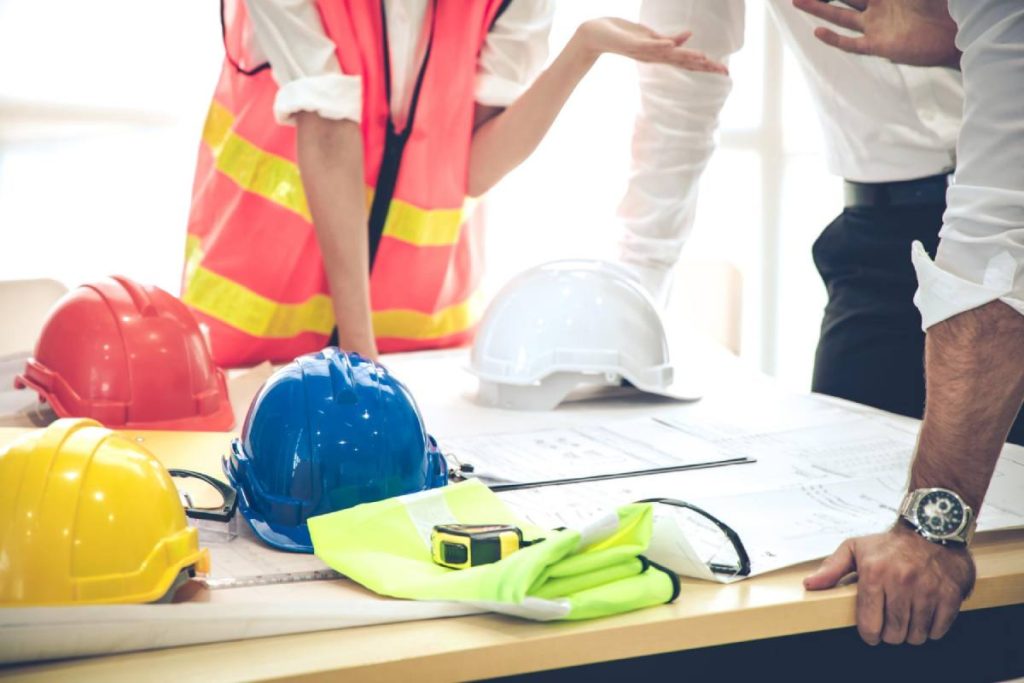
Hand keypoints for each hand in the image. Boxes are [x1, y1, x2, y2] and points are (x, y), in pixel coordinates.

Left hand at [575, 18, 727, 74]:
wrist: (596, 35)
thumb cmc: (624, 35)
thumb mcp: (651, 37)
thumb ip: (670, 39)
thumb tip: (689, 36)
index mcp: (661, 54)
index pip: (689, 62)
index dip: (707, 66)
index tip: (726, 72)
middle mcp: (655, 56)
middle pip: (684, 63)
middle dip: (704, 66)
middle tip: (723, 71)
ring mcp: (644, 51)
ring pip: (669, 55)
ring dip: (686, 56)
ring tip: (703, 58)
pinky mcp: (633, 44)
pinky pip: (648, 45)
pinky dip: (659, 45)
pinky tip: (670, 45)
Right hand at [792, 0, 960, 67]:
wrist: (958, 33)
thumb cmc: (945, 4)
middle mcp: (878, 7)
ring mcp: (876, 26)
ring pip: (840, 14)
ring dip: (820, 8)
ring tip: (798, 1)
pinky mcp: (878, 45)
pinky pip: (850, 42)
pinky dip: (834, 38)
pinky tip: (818, 32)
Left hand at [804, 524, 975, 644]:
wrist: (932, 527)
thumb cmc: (890, 543)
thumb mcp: (855, 548)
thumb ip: (832, 568)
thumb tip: (810, 584)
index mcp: (874, 573)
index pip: (869, 623)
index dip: (869, 634)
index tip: (872, 632)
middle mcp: (901, 582)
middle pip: (894, 634)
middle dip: (890, 635)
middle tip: (891, 624)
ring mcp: (927, 590)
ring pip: (916, 635)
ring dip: (911, 633)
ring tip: (908, 619)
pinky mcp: (950, 595)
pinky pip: (939, 630)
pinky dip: (932, 629)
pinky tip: (926, 616)